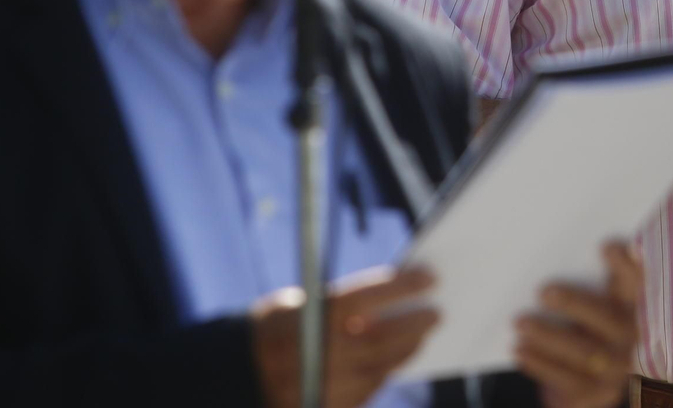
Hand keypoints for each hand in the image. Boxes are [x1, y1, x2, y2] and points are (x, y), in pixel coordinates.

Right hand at [251, 266, 439, 407]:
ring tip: (422, 334)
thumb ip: (341, 302)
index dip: (403, 286)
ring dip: (406, 350)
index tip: (429, 277)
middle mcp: (317, 354)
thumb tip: (392, 296)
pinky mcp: (325, 407)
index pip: (368, 297)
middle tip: (436, 312)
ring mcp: (322, 386)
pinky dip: (384, 373)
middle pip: (383, 338)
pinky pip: (367, 391)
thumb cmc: (272, 329)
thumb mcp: (297, 303)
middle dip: (415, 323)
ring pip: (381, 368)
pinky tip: (394, 359)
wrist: (236, 377)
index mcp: (308, 318)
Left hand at [515, 242, 643, 407]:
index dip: (625, 267)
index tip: (605, 247)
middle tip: (542, 291)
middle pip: (606, 318)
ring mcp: (617, 368)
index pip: (635, 282)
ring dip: (548, 337)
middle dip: (574, 304)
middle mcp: (632, 336)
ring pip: (584, 353)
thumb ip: (586, 277)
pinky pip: (567, 379)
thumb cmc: (585, 325)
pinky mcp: (598, 393)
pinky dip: (540, 363)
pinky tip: (519, 349)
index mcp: (633, 305)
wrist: (586, 379)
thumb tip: (550, 252)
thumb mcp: (594, 300)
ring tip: (519, 322)